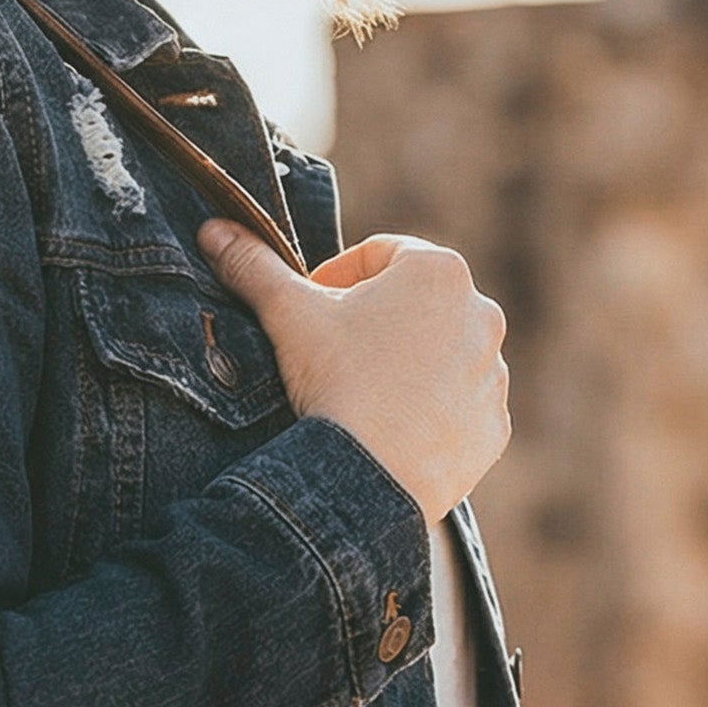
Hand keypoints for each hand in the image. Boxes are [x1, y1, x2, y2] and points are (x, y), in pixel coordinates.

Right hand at [194, 219, 509, 527]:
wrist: (370, 476)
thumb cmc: (335, 380)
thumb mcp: (286, 314)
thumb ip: (253, 266)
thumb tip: (214, 231)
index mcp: (437, 272)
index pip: (380, 254)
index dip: (336, 276)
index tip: (310, 308)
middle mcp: (480, 314)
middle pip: (415, 304)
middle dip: (374, 321)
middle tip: (331, 353)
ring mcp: (493, 374)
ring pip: (441, 356)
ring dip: (406, 366)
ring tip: (360, 395)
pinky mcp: (493, 425)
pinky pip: (459, 409)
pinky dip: (429, 413)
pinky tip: (389, 430)